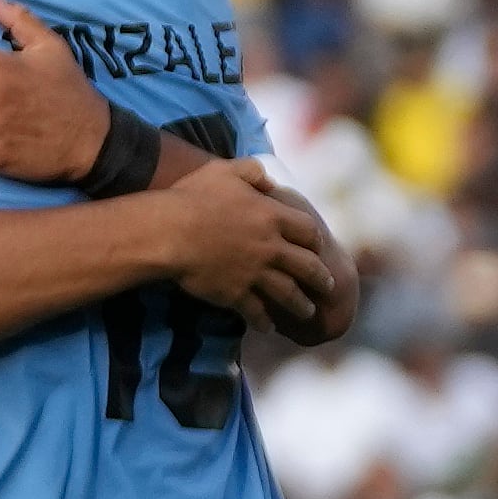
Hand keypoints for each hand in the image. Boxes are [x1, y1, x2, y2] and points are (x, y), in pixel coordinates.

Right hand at [155, 157, 335, 331]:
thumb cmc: (193, 197)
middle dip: (322, 279)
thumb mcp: (224, 171)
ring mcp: (255, 274)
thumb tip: (268, 178)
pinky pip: (256, 312)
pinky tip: (268, 328)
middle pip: (308, 267)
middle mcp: (271, 248)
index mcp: (272, 217)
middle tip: (329, 287)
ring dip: (301, 305)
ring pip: (289, 294)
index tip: (318, 248)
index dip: (315, 240)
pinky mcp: (236, 294)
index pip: (308, 231)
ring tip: (308, 312)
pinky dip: (263, 322)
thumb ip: (251, 171)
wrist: (168, 232)